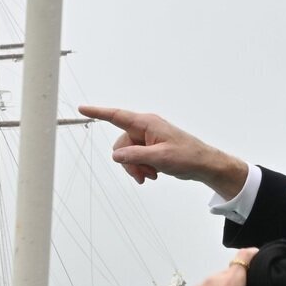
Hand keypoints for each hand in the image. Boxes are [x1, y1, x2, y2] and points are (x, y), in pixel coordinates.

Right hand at [78, 105, 248, 196]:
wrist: (203, 164)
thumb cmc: (188, 156)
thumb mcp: (160, 158)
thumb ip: (135, 156)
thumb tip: (116, 155)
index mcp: (147, 123)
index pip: (117, 116)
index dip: (98, 112)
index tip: (82, 109)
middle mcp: (145, 128)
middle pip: (121, 145)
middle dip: (128, 162)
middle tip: (143, 175)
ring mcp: (148, 139)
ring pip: (128, 154)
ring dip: (136, 167)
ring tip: (151, 175)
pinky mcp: (151, 149)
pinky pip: (136, 158)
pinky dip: (141, 168)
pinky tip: (152, 175)